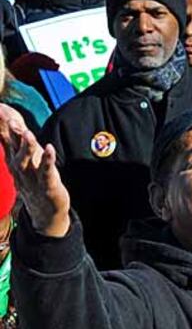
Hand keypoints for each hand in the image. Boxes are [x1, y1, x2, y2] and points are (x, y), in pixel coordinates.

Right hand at [0, 104, 70, 236]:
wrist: (45, 211)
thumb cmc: (34, 181)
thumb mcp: (21, 160)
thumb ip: (14, 142)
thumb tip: (8, 121)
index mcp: (13, 160)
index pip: (5, 138)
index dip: (1, 124)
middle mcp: (19, 167)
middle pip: (13, 147)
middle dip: (9, 133)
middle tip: (6, 117)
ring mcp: (32, 177)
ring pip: (27, 160)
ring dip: (27, 147)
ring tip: (28, 134)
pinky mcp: (48, 185)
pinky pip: (47, 172)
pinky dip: (48, 160)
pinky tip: (50, 149)